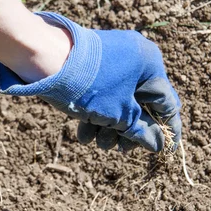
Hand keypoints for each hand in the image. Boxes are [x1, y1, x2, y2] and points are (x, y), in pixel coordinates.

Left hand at [0, 12, 181, 152]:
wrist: (43, 58)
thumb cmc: (88, 86)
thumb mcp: (118, 115)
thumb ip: (141, 131)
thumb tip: (158, 144)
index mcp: (150, 65)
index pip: (166, 103)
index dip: (167, 130)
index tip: (166, 151)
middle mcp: (135, 59)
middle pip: (140, 105)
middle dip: (129, 132)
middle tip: (120, 150)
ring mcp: (112, 60)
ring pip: (118, 102)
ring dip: (110, 127)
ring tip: (97, 142)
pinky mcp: (93, 66)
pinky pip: (102, 94)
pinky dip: (96, 114)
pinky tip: (84, 134)